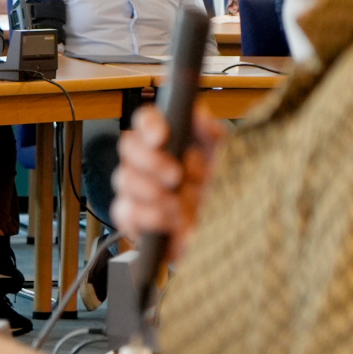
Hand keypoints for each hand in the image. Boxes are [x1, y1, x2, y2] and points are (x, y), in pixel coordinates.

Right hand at [111, 102, 224, 260]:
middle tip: (176, 176)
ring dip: (153, 192)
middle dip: (151, 161)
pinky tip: (169, 221)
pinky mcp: (132, 219)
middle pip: (127, 145)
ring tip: (178, 205)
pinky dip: (149, 217)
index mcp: (171, 143)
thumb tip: (198, 113)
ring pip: (123, 178)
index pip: (145, 119)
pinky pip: (124, 211)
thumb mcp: (229, 163)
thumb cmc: (226, 199)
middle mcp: (150, 163)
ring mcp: (138, 190)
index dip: (148, 123)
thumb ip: (214, 136)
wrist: (228, 240)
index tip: (162, 137)